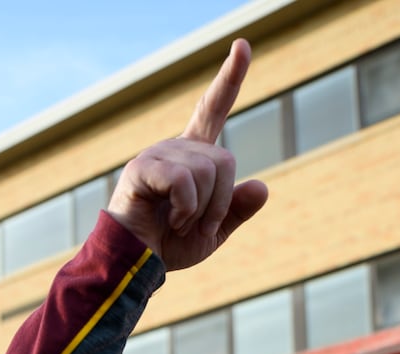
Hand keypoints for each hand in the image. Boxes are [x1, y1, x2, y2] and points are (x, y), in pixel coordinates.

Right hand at [106, 39, 268, 270]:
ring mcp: (158, 154)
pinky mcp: (143, 168)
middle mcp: (176, 147)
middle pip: (226, 161)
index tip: (242, 44)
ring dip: (203, 210)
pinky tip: (169, 220)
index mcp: (194, 155)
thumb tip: (261, 187)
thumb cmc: (170, 245)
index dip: (231, 77)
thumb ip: (237, 210)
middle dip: (221, 202)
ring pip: (209, 173)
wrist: (138, 263)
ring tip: (179, 223)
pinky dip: (186, 210)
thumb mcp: (214, 231)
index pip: (214, 108)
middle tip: (197, 224)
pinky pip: (186, 182)